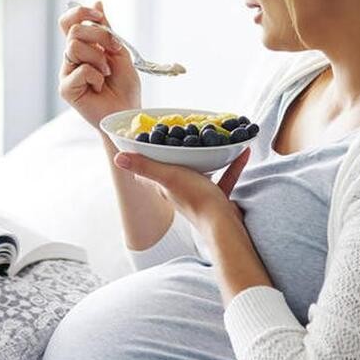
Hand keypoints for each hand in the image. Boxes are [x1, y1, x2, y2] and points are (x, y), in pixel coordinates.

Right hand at [57, 0, 141, 129]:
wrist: (127, 112)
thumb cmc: (124, 86)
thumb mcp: (119, 52)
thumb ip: (106, 29)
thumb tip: (97, 1)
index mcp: (82, 47)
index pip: (69, 21)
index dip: (81, 12)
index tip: (99, 17)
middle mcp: (71, 58)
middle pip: (75, 30)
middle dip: (100, 36)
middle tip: (114, 51)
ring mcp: (66, 73)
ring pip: (74, 47)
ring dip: (99, 59)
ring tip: (106, 73)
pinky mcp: (66, 89)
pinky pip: (80, 70)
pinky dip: (96, 76)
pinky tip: (100, 87)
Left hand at [111, 146, 250, 233]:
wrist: (223, 224)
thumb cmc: (195, 199)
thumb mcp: (169, 177)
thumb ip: (145, 167)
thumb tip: (117, 158)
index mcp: (165, 187)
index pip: (148, 174)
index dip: (144, 160)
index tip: (146, 142)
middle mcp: (179, 192)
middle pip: (173, 172)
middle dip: (176, 156)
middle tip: (181, 135)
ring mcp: (199, 196)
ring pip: (200, 174)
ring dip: (205, 158)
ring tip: (211, 140)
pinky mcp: (218, 200)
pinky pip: (225, 178)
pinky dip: (232, 165)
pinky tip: (242, 151)